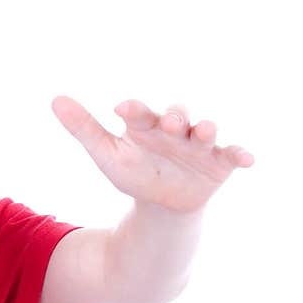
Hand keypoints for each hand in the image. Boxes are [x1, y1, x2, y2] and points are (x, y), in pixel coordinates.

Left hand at [51, 96, 254, 213]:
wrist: (163, 203)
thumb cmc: (134, 172)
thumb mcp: (106, 154)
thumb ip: (83, 128)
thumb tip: (54, 99)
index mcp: (146, 124)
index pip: (139, 113)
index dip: (134, 110)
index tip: (123, 108)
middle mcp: (175, 129)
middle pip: (178, 116)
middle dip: (176, 117)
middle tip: (171, 122)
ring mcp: (199, 143)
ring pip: (206, 130)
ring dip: (207, 128)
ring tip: (206, 130)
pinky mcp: (219, 161)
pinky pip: (232, 154)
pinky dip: (241, 154)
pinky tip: (247, 159)